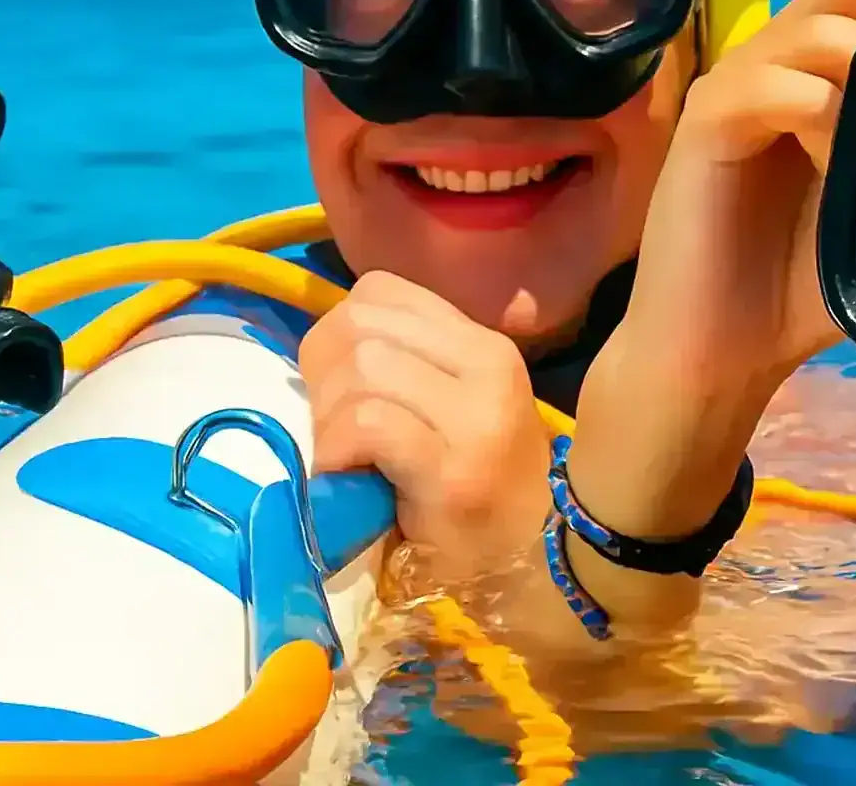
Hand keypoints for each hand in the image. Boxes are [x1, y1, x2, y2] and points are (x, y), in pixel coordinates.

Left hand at [299, 270, 551, 575]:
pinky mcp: (454, 471)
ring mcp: (478, 418)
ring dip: (330, 417)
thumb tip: (329, 345)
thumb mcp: (455, 406)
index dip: (337, 331)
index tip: (338, 384)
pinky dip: (337, 450)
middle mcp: (489, 366)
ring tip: (345, 457)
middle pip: (363, 323)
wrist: (531, 566)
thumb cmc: (477, 489)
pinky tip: (347, 479)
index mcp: (484, 344)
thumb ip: (408, 363)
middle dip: (324, 373)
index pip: (380, 291)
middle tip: (332, 427)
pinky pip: (368, 423)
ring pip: (365, 367)